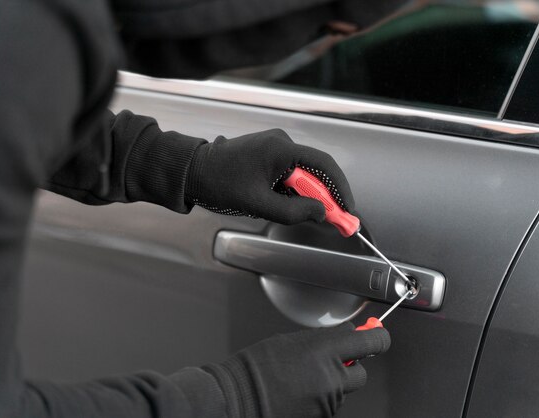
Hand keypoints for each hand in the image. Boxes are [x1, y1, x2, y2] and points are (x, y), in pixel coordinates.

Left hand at [184, 129, 354, 223]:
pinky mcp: (266, 155)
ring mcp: (273, 147)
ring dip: (306, 195)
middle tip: (334, 219)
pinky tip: (287, 205)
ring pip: (301, 174)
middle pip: (315, 171)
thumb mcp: (258, 204)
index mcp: (281, 149)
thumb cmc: (218, 182)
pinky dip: (293, 190)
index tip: (347, 209)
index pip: (324, 166)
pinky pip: (289, 173)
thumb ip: (293, 211)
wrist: (191, 171)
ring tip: (304, 215)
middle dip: (325, 197)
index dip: (340, 189)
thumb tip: (319, 214)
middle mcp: (281, 143)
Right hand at [203, 323, 390, 417]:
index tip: (378, 335)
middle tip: (336, 362)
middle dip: (352, 366)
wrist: (239, 397)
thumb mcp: (291, 340)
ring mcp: (327, 400)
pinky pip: (330, 404)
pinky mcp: (322, 416)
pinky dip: (320, 398)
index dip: (378, 337)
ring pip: (344, 390)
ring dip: (332, 383)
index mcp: (324, 350)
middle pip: (362, 372)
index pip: (371, 341)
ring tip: (303, 378)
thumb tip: (344, 336)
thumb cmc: (258, 366)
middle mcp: (331, 376)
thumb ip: (323, 339)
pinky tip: (299, 392)